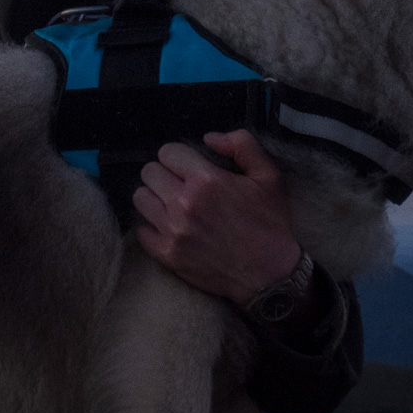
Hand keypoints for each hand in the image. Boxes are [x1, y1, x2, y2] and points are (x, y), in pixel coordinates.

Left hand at [131, 130, 302, 303]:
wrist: (271, 275)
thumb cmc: (270, 224)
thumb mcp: (268, 176)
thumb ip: (241, 145)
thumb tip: (209, 137)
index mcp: (207, 180)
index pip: (167, 152)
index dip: (178, 157)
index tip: (188, 167)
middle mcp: (185, 204)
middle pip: (149, 172)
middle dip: (164, 174)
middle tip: (179, 185)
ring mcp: (173, 231)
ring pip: (140, 198)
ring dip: (154, 198)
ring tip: (171, 204)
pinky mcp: (168, 255)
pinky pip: (141, 230)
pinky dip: (151, 226)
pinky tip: (169, 227)